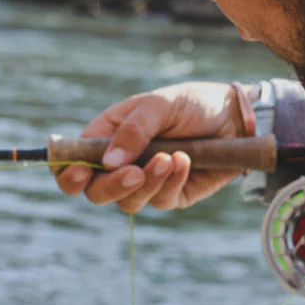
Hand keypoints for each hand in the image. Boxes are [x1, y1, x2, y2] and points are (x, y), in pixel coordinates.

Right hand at [53, 81, 249, 213]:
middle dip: (110, 185)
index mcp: (110, 133)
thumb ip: (135, 129)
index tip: (78, 173)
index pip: (74, 159)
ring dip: (147, 183)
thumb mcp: (161, 104)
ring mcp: (146, 180)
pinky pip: (161, 201)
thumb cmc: (194, 103)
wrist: (236, 117)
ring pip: (127, 201)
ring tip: (171, 158)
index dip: (68, 171)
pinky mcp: (171, 194)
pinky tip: (186, 161)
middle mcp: (123, 160)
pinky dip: (171, 181)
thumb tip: (108, 162)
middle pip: (95, 190)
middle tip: (133, 173)